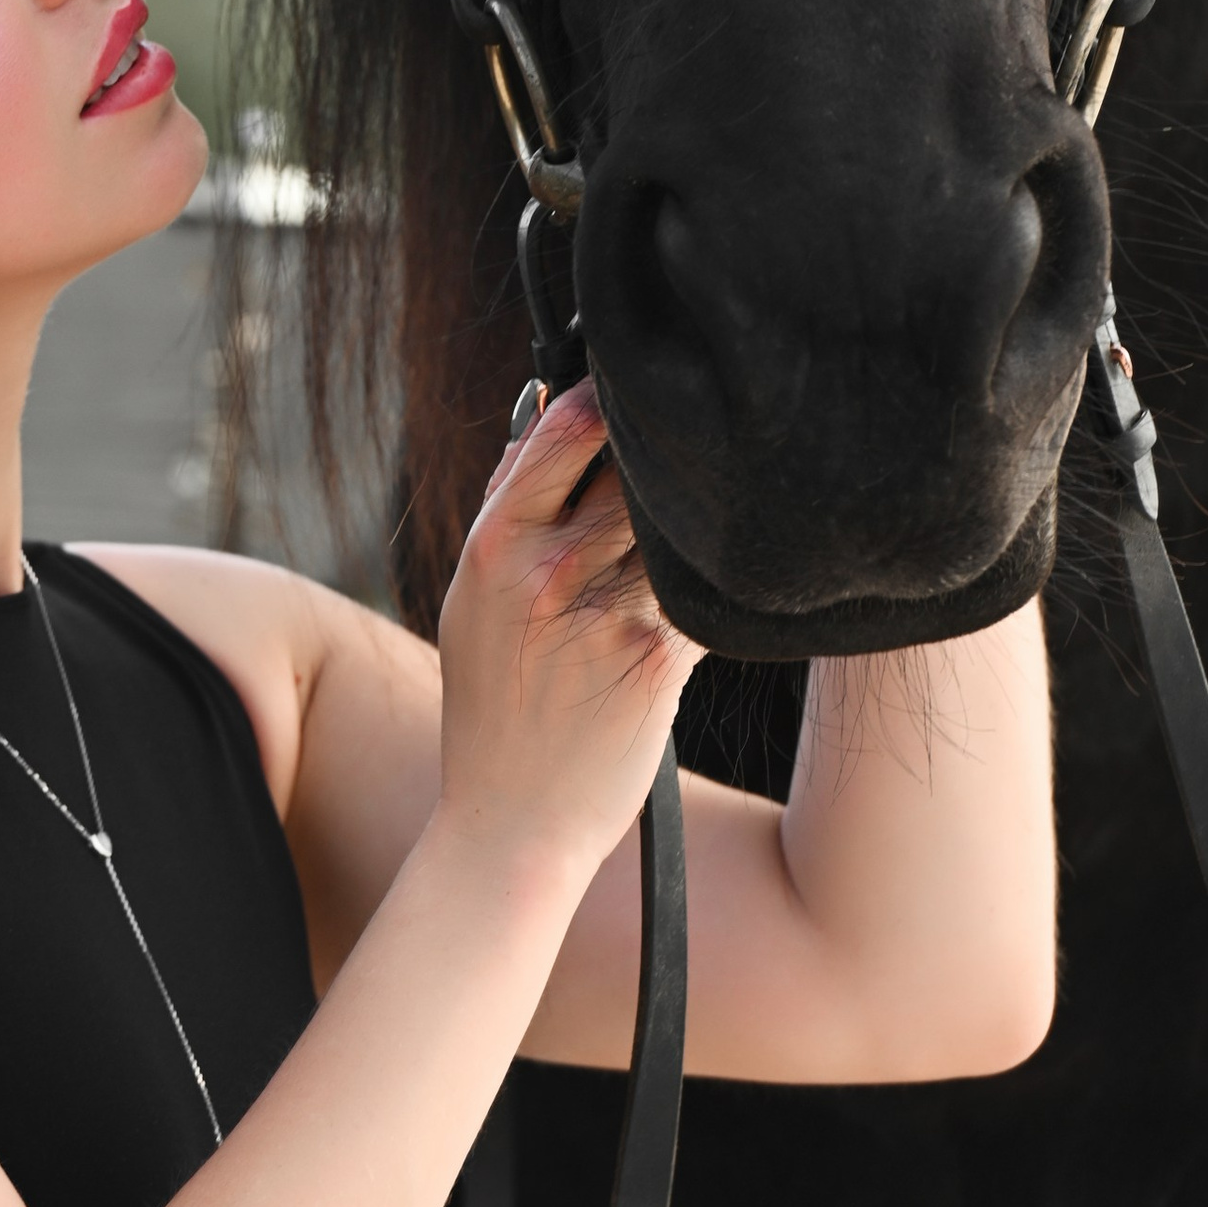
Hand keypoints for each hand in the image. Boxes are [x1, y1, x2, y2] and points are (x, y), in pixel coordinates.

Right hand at [434, 380, 698, 892]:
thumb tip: (546, 414)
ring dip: (701, 517)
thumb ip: (508, 511)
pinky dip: (722, 581)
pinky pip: (707, 593)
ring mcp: (606, 614)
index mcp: (496, 545)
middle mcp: (548, 572)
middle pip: (633, 467)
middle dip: (666, 453)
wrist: (512, 822)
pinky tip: (733, 577)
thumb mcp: (473, 601)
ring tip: (724, 501)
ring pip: (678, 527)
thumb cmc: (494, 706)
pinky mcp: (659, 660)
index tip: (640, 384)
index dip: (611, 394)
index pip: (565, 428)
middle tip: (699, 434)